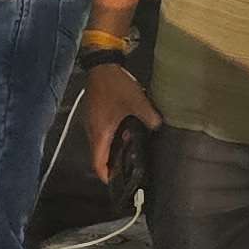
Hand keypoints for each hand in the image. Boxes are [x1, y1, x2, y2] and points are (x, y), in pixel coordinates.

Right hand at [78, 59, 158, 179]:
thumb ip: (149, 117)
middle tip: (129, 166)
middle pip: (98, 156)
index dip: (106, 176)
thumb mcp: (136, 101)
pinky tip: (125, 130)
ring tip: (129, 148)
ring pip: (100, 144)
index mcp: (100, 133)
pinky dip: (111, 138)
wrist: (102, 65)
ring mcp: (91, 122)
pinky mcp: (94, 114)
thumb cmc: (115, 86)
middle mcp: (91, 131)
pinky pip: (101, 133)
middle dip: (112, 163)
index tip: (117, 183)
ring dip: (112, 149)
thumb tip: (157, 127)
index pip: (98, 163)